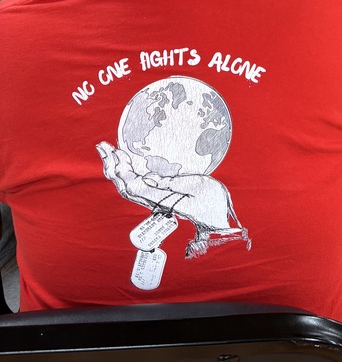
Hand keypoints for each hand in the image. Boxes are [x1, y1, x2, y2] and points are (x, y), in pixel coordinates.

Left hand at [97, 142, 235, 229]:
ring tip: (110, 149)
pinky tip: (127, 158)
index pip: (132, 185)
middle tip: (103, 146)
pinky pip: (139, 180)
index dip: (120, 170)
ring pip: (129, 182)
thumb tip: (147, 178)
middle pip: (124, 183)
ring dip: (118, 166)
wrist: (217, 215)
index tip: (115, 153)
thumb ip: (171, 184)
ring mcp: (156, 195)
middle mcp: (154, 197)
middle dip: (112, 165)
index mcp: (160, 197)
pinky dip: (130, 168)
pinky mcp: (162, 191)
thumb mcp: (196, 189)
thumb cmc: (210, 203)